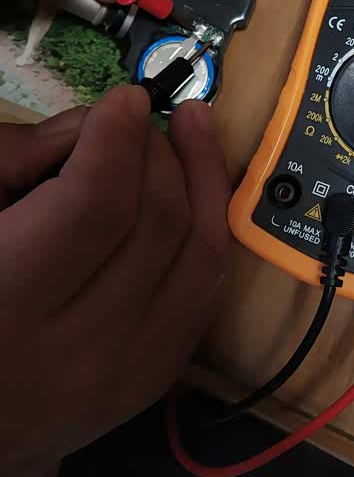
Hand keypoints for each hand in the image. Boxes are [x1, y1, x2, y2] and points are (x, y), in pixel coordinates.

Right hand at [0, 87, 230, 476]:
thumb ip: (15, 162)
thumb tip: (98, 127)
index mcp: (5, 310)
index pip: (95, 206)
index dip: (117, 140)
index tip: (124, 99)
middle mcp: (77, 351)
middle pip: (157, 224)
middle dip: (158, 152)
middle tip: (139, 121)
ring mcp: (130, 372)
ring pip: (201, 254)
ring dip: (202, 178)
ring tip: (191, 129)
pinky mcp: (159, 377)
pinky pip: (209, 287)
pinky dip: (210, 227)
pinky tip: (198, 188)